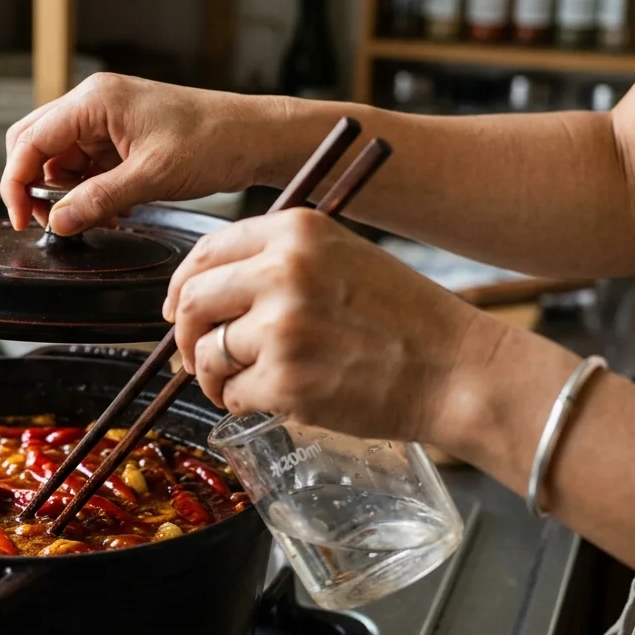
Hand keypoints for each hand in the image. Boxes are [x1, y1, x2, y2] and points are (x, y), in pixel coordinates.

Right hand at [1, 74, 278, 234]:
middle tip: (52, 223)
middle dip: (35, 187)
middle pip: (35, 145)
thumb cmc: (213, 141)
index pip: (30, 141)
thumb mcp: (151, 177)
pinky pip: (86, 167)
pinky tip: (111, 210)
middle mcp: (94, 104)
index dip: (17, 183)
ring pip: (59, 159)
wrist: (255, 137)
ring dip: (66, 194)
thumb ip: (97, 200)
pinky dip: (88, 192)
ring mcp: (106, 120)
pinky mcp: (120, 137)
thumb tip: (57, 222)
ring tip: (95, 218)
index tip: (21, 219)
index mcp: (95, 100)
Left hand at [164, 208, 503, 443]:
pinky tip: (272, 399)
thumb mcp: (340, 258)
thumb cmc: (402, 319)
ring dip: (213, 376)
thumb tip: (205, 289)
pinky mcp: (286, 380)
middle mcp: (283, 271)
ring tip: (240, 384)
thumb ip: (277, 262)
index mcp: (296, 231)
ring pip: (207, 353)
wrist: (455, 370)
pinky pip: (232, 393)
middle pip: (194, 302)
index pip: (205, 252)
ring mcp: (283, 327)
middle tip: (199, 357)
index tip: (179, 311)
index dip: (182, 287)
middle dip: (188, 336)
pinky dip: (241, 403)